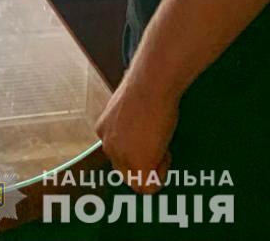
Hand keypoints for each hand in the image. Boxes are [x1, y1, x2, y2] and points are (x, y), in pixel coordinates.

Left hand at [96, 72, 178, 193]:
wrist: (151, 83)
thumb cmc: (145, 87)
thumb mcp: (131, 109)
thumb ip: (129, 126)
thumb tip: (141, 133)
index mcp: (104, 130)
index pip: (119, 155)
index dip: (139, 151)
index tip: (151, 138)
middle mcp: (107, 144)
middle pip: (125, 172)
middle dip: (145, 164)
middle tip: (159, 145)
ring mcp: (120, 156)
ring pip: (137, 181)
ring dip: (153, 168)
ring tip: (162, 144)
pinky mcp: (137, 164)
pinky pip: (150, 186)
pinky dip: (161, 174)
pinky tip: (165, 150)